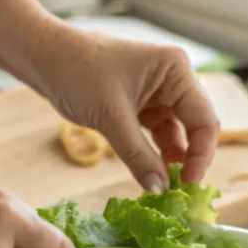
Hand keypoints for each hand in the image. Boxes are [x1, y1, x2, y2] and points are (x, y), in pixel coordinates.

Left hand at [26, 20, 219, 190]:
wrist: (42, 56)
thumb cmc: (77, 71)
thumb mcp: (111, 117)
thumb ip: (139, 156)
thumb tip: (159, 190)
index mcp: (176, 70)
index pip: (204, 119)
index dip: (201, 154)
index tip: (188, 183)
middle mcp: (174, 79)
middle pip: (197, 126)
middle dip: (190, 158)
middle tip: (178, 189)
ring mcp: (159, 92)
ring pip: (178, 134)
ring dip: (172, 159)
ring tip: (162, 185)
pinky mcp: (143, 105)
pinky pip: (158, 134)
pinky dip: (155, 154)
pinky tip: (151, 173)